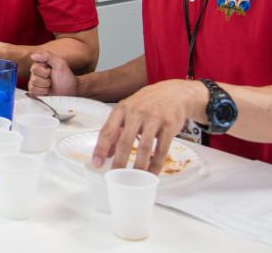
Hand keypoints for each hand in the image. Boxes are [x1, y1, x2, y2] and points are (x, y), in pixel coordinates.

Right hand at [27, 51, 77, 96]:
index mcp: (40, 65)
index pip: (35, 68)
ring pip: (33, 86)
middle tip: (52, 80)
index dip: (45, 72)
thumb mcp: (60, 63)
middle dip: (46, 81)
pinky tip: (48, 91)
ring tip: (50, 86)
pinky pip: (34, 93)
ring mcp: (34, 83)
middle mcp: (35, 73)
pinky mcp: (35, 92)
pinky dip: (43, 92)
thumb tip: (32, 56)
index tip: (52, 72)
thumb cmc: (66, 77)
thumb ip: (47, 56)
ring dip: (45, 87)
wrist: (71, 90)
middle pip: (34, 78)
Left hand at [91, 79, 206, 173]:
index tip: (96, 164)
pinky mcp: (169, 125)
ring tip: (135, 178)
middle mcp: (136, 112)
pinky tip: (152, 173)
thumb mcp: (128, 111)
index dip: (100, 149)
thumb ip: (116, 131)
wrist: (174, 93)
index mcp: (122, 109)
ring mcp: (154, 118)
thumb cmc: (147, 104)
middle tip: (117, 176)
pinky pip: (162, 149)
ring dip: (139, 166)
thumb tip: (107, 154)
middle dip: (120, 162)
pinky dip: (156, 164)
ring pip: (144, 147)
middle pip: (125, 141)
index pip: (107, 131)